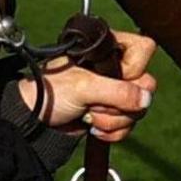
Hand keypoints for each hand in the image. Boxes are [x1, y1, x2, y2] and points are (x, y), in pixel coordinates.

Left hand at [19, 28, 156, 142]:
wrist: (35, 120)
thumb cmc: (50, 91)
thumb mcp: (83, 86)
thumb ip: (118, 91)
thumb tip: (146, 99)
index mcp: (108, 50)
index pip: (144, 51)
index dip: (133, 68)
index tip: (114, 77)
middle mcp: (115, 69)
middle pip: (145, 85)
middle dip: (119, 102)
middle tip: (95, 102)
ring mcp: (114, 92)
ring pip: (138, 108)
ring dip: (112, 119)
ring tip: (88, 114)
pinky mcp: (112, 112)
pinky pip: (129, 124)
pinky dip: (113, 131)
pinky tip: (93, 127)